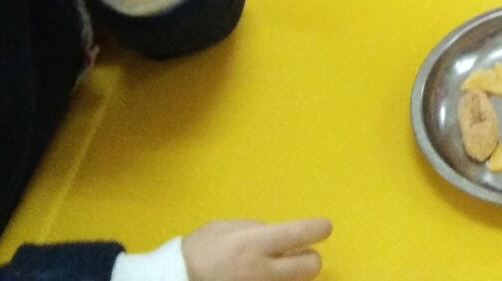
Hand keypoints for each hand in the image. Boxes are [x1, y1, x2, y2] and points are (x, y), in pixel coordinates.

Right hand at [182, 218, 330, 280]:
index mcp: (254, 244)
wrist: (178, 279)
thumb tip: (282, 234)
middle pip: (312, 266)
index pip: (301, 234)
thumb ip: (257, 229)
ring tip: (274, 268)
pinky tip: (264, 277)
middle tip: (300, 252)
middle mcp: (263, 270)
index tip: (323, 227)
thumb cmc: (201, 249)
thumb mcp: (227, 227)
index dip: (318, 229)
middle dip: (310, 257)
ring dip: (292, 273)